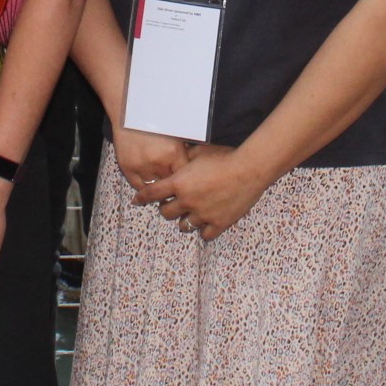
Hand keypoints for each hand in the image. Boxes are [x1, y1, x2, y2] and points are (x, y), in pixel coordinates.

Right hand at [112, 126, 190, 189]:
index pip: (183, 175)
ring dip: (156, 182)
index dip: (183, 178)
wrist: (129, 112)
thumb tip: (190, 166)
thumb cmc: (153, 120)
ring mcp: (141, 165)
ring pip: (154, 186)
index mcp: (173, 151)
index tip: (184, 180)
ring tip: (157, 177)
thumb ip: (182, 151)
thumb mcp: (174, 133)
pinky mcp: (127, 167)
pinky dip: (143, 185)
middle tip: (170, 178)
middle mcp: (158, 161)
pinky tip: (146, 181)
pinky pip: (137, 185)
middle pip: (169, 182)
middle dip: (170, 179)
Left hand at [134, 143, 268, 240]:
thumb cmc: (224, 156)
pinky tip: (206, 223)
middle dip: (166, 208)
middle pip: (165, 213)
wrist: (249, 168)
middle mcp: (187, 201)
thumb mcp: (199, 151)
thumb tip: (176, 154)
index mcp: (179, 183)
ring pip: (184, 226)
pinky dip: (204, 229)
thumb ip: (184, 157)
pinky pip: (205, 234)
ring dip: (184, 220)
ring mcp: (202, 214)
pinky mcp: (219, 223)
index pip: (151, 193)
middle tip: (173, 203)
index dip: (141, 197)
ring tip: (190, 214)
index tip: (136, 201)